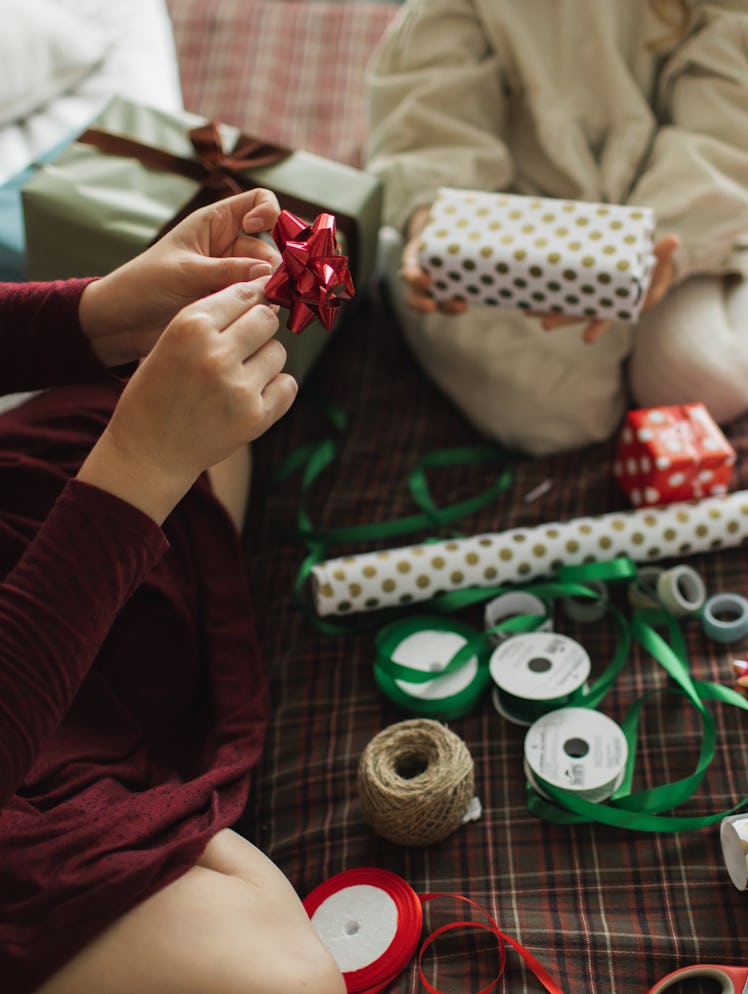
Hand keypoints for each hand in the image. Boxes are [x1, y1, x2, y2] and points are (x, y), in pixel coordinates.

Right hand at [76, 276, 296, 523]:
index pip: (243, 294)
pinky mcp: (255, 417)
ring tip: (238, 377)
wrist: (148, 452)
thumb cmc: (157, 392)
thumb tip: (263, 292)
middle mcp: (216, 354)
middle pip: (267, 319)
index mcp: (190, 327)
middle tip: (246, 344)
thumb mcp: (169, 342)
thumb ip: (211, 319)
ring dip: (265, 360)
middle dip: (260, 327)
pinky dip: (275, 389)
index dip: (251, 299)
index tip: (252, 307)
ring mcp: (238, 388)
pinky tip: (250, 396)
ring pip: (278, 352)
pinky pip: (287, 385)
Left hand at [78, 189, 282, 366]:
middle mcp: (227, 246)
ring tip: (262, 307)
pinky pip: (256, 299)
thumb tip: (269, 272)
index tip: (256, 229)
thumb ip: (228, 271)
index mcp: (214, 223)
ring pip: (266, 278)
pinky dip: (261, 307)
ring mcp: (231, 275)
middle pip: (268, 247)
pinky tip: (256, 318)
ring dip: (268, 290)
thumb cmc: (144, 285)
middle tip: (271, 287)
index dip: (267, 211)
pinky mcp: (230, 301)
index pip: (257, 202)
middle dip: (273, 266)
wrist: (123, 322)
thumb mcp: (185, 272)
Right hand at [400, 206, 467, 315]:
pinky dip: (457, 304)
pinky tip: (471, 300)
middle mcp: (419, 277)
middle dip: (420, 303)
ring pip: (430, 304)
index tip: (425, 278)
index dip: (413, 277)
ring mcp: (432, 287)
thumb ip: (455, 218)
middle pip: (413, 296)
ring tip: (461, 306)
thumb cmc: (441, 226)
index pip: (408, 270)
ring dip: (444, 307)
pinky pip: (448, 302)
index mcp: (414, 258)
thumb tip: (487, 205)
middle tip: (432, 305)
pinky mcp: (446, 291)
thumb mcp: (442, 220)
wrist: (442, 232)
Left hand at [533, 233, 680, 343]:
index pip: (608, 317)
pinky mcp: (581, 283)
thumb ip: (663, 254)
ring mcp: (590, 294)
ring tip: (527, 310)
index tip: (587, 338)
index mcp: (622, 302)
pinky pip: (562, 289)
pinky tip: (529, 292)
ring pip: (567, 303)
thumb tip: (674, 239)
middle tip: (544, 324)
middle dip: (562, 318)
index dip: (598, 327)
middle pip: (580, 313)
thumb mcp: (660, 262)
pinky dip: (547, 292)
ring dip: (548, 307)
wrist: (643, 265)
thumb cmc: (654, 266)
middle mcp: (602, 302)